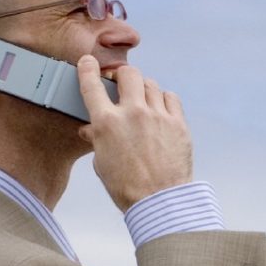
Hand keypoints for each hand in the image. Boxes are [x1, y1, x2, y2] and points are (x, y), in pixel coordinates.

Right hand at [75, 55, 193, 209]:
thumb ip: (96, 140)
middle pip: (128, 74)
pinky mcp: (178, 124)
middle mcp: (132, 113)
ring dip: (144, 89)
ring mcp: (157, 116)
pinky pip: (171, 98)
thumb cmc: (127, 187)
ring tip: (143, 101)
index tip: (88, 63)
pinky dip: (164, 100)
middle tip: (121, 83)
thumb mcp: (102, 163)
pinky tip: (161, 109)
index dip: (88, 69)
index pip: (92, 85)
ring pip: (151, 84)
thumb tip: (90, 131)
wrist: (160, 202)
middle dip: (123, 75)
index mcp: (107, 123)